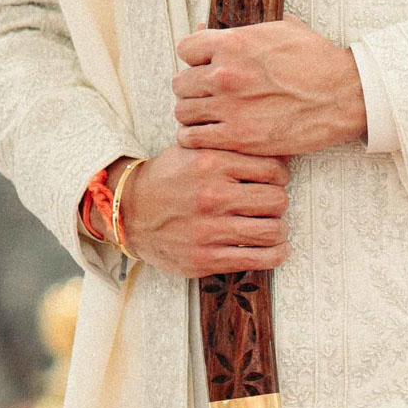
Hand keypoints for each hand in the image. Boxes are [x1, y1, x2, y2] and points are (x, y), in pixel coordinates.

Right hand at [115, 147, 289, 277]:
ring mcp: (209, 230)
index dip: (281, 175)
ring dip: (279, 230)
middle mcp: (212, 196)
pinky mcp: (205, 259)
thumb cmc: (167, 180)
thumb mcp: (193, 150)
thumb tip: (276, 147)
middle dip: (279, 202)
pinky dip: (276, 255)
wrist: (127, 212)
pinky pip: (258, 259)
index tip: (276, 181)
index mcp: (211, 164)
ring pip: (273, 231)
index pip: (273, 169)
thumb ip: (229, 147)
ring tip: (273, 227)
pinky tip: (276, 249)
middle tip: (272, 205)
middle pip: (277, 200)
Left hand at [173, 17, 365, 157]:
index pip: (185, 48)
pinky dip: (195, 138)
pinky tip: (207, 136)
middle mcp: (225, 74)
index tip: (205, 67)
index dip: (195, 58)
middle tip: (207, 95)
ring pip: (183, 111)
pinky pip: (193, 138)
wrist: (346, 95)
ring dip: (193, 114)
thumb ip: (243, 30)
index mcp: (233, 43)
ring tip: (207, 117)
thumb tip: (211, 26)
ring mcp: (230, 107)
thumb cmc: (319, 62)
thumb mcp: (282, 30)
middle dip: (193, 88)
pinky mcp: (238, 137)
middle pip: (180, 82)